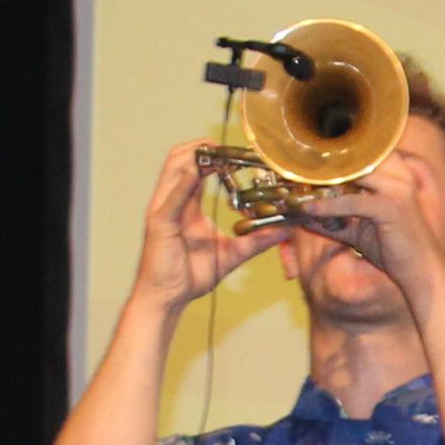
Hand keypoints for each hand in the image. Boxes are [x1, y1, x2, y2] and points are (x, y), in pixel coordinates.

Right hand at [132, 143, 285, 315]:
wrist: (167, 298)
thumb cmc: (190, 275)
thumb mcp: (231, 254)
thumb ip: (256, 240)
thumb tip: (284, 230)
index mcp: (187, 204)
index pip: (198, 168)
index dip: (217, 155)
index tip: (243, 152)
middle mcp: (173, 201)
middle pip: (181, 159)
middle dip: (205, 147)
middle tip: (233, 146)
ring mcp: (164, 209)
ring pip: (173, 169)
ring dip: (194, 156)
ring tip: (216, 150)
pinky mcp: (159, 223)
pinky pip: (170, 199)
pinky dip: (183, 184)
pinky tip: (195, 175)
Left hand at [279, 165, 444, 306]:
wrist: (421, 271)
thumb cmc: (392, 247)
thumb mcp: (357, 227)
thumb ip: (333, 216)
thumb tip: (302, 213)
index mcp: (394, 169)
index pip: (356, 151)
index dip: (328, 154)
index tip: (299, 160)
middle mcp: (398, 172)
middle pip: (351, 158)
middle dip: (319, 165)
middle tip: (289, 171)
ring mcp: (397, 187)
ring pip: (349, 176)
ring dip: (319, 182)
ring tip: (294, 187)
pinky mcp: (392, 206)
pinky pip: (352, 202)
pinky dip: (328, 206)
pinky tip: (308, 210)